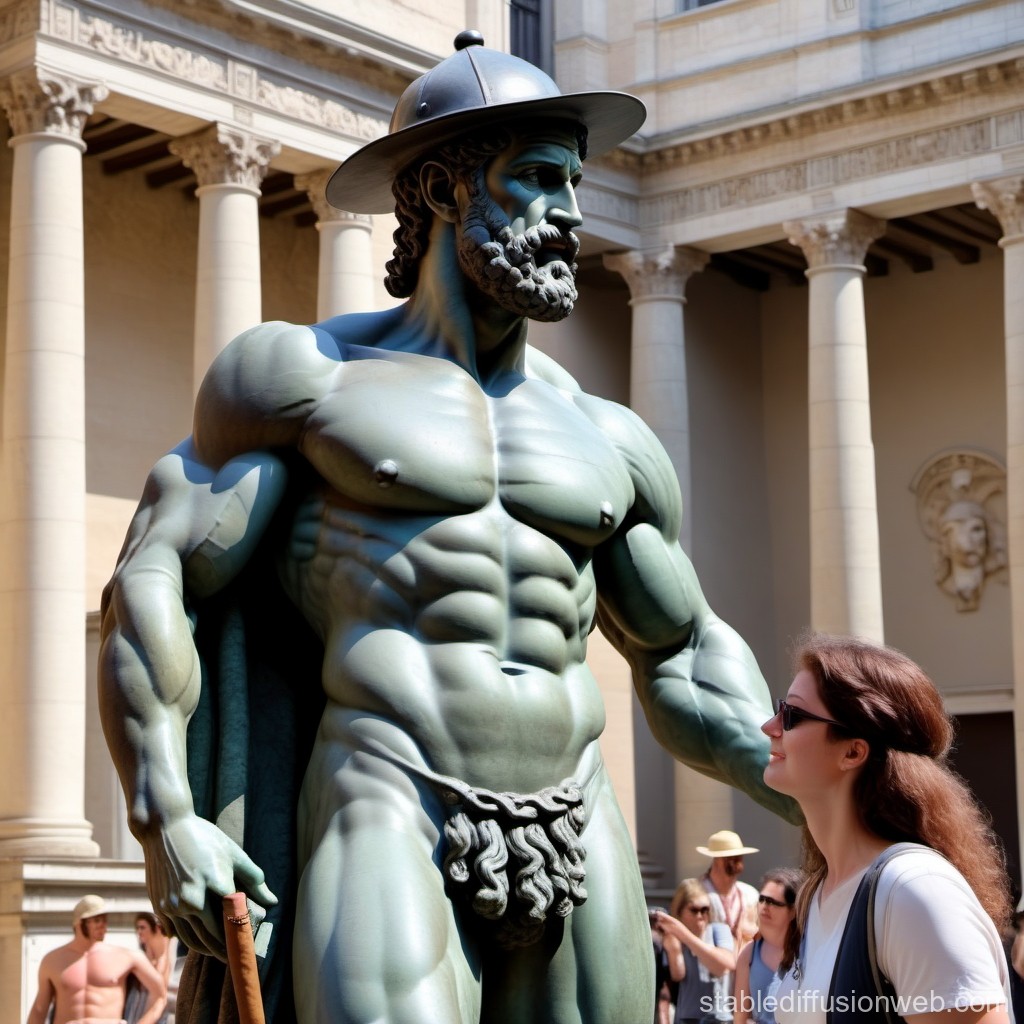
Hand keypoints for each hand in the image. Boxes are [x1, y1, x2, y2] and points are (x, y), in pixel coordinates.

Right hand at [142, 814, 276, 959]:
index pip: (235, 920)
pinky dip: (192, 941)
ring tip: (223, 954)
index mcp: (216, 883)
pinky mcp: (160, 908)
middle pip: (215, 936)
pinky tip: (202, 942)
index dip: (245, 934)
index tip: (254, 943)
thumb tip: (272, 903)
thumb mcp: (233, 853)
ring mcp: (174, 906)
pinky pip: (178, 934)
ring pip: (195, 940)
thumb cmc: (204, 838)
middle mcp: (193, 898)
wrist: (164, 829)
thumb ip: (254, 880)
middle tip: (240, 956)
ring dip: (210, 950)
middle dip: (229, 948)